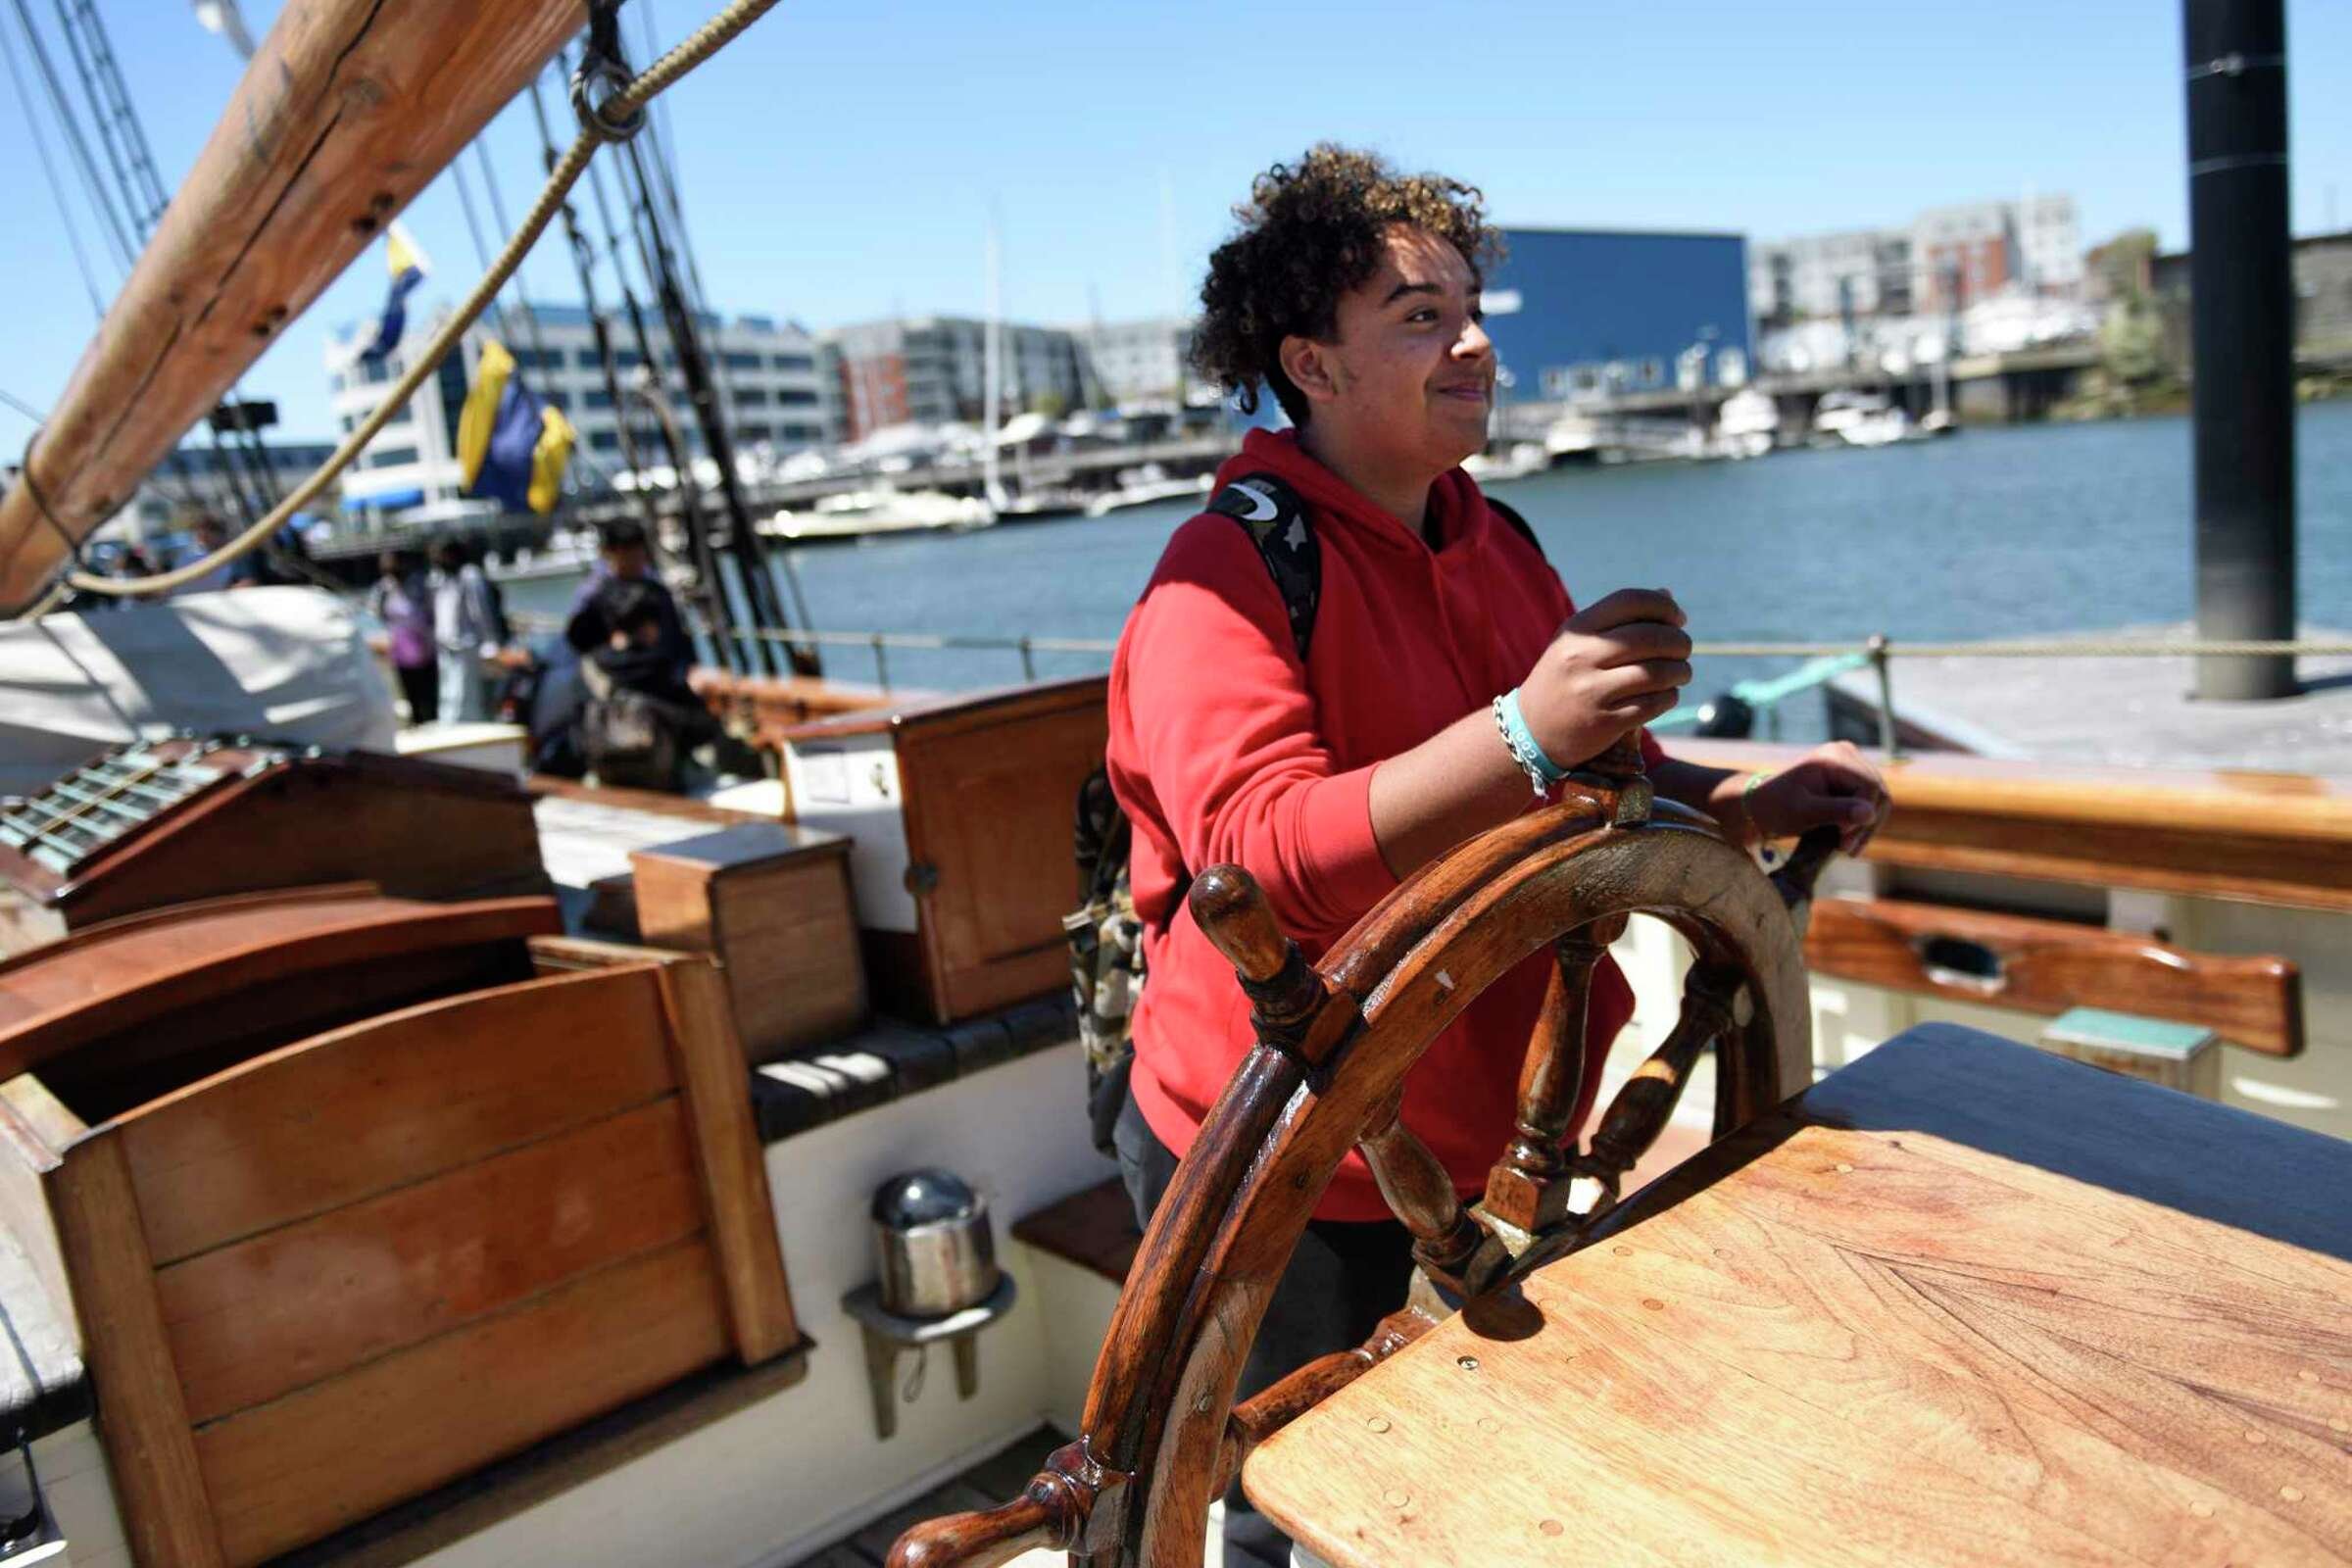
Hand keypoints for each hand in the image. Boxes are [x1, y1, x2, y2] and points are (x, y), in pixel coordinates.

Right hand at [1516, 588, 1691, 767]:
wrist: (1532, 730)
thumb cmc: (1565, 678)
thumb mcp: (1579, 643)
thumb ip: (1620, 620)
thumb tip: (1667, 596)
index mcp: (1576, 630)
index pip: (1629, 601)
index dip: (1663, 607)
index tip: (1678, 619)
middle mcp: (1581, 657)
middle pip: (1650, 637)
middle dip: (1679, 642)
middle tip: (1684, 649)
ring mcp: (1591, 691)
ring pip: (1657, 673)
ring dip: (1680, 671)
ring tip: (1681, 673)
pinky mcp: (1604, 722)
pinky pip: (1652, 704)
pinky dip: (1669, 697)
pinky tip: (1667, 694)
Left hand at [1746, 741, 1889, 854]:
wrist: (1761, 805)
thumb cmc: (1775, 806)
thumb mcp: (1802, 812)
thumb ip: (1835, 811)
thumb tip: (1869, 813)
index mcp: (1835, 756)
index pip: (1869, 786)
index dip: (1862, 814)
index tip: (1843, 839)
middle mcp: (1847, 755)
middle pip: (1878, 793)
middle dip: (1866, 825)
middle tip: (1847, 850)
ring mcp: (1851, 766)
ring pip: (1879, 800)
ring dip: (1866, 828)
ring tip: (1847, 849)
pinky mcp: (1852, 780)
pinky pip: (1870, 803)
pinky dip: (1862, 824)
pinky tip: (1849, 842)